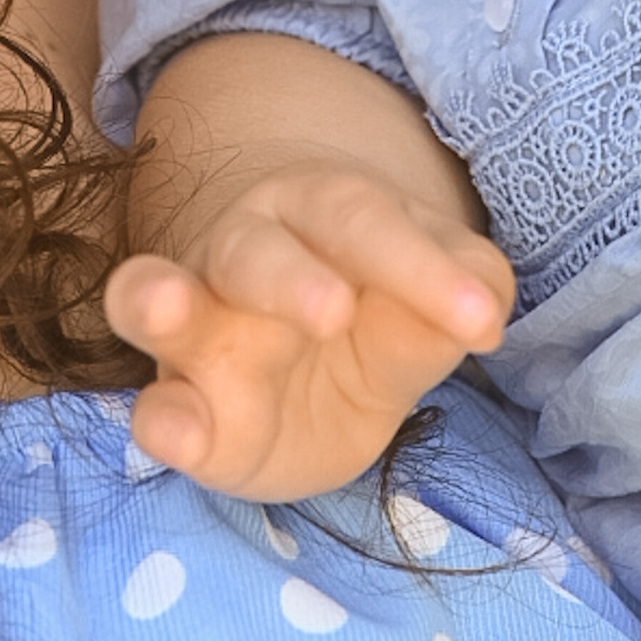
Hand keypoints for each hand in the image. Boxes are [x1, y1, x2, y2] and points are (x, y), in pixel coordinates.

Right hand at [102, 163, 514, 501]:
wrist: (302, 345)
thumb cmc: (374, 305)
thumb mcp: (423, 303)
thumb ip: (452, 302)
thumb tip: (483, 312)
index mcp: (318, 211)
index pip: (365, 226)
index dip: (423, 268)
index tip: (481, 321)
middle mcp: (244, 254)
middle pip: (256, 253)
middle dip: (288, 279)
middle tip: (332, 311)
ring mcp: (200, 330)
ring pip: (164, 301)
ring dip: (159, 300)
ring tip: (161, 303)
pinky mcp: (183, 405)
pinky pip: (156, 405)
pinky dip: (159, 418)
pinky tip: (174, 429)